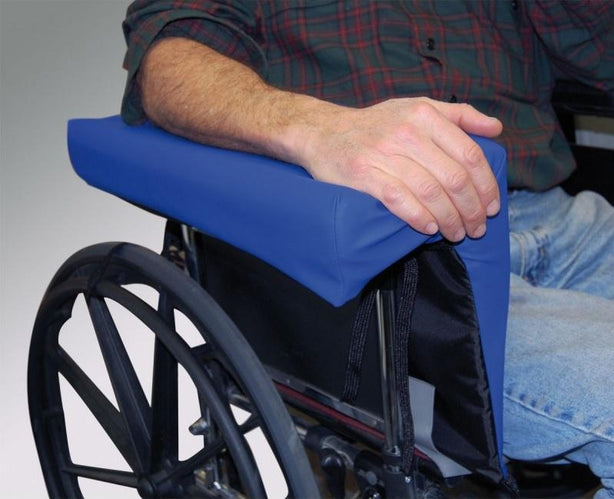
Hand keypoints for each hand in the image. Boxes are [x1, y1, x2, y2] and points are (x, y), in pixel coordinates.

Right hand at [297, 97, 502, 241]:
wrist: (325, 132)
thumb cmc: (378, 125)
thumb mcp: (418, 107)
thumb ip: (459, 114)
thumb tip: (496, 128)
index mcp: (425, 115)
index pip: (469, 154)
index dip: (486, 184)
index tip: (492, 206)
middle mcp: (406, 132)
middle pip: (453, 177)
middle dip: (472, 209)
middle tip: (477, 227)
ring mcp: (383, 154)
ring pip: (430, 192)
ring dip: (450, 219)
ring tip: (457, 234)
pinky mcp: (363, 175)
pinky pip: (399, 200)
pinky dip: (419, 217)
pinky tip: (430, 229)